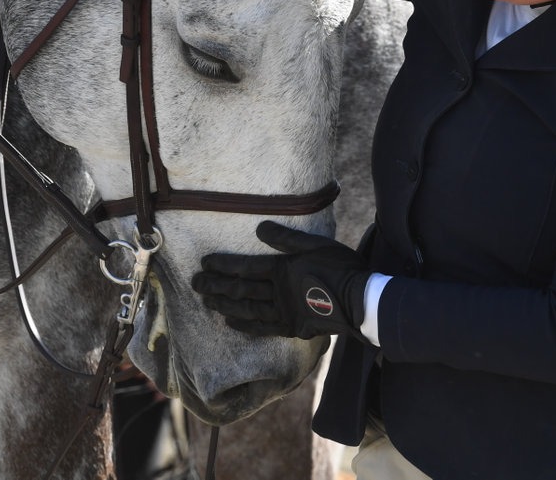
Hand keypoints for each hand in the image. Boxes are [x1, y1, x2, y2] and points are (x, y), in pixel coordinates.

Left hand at [192, 221, 369, 339]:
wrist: (360, 301)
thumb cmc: (340, 268)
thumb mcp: (316, 244)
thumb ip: (286, 238)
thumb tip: (260, 228)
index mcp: (282, 269)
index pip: (244, 267)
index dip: (222, 265)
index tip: (204, 263)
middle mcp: (277, 292)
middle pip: (240, 289)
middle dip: (215, 285)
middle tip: (195, 284)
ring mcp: (283, 312)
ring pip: (246, 309)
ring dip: (224, 304)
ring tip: (206, 301)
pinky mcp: (291, 327)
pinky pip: (262, 328)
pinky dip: (244, 325)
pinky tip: (229, 321)